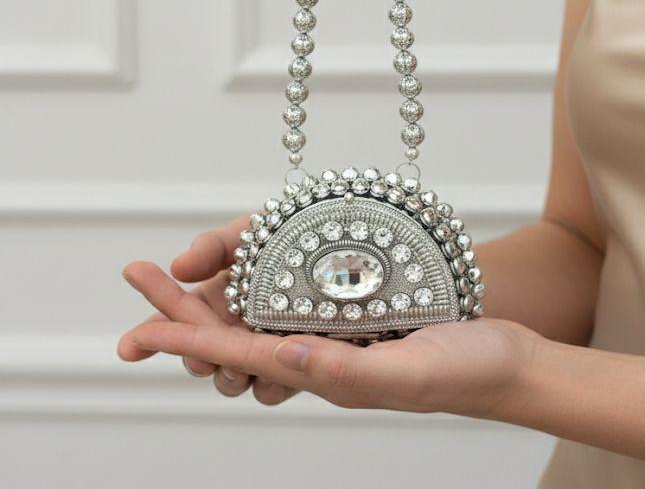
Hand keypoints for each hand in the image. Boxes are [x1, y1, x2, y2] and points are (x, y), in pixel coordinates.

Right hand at [118, 214, 297, 403]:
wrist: (346, 241)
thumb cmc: (291, 233)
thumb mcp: (250, 231)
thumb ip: (213, 246)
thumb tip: (180, 267)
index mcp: (216, 296)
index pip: (174, 320)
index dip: (149, 335)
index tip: (128, 347)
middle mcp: (234, 326)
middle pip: (197, 357)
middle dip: (193, 359)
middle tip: (201, 354)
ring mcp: (264, 348)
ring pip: (229, 381)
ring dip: (226, 375)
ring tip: (234, 364)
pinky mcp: (298, 364)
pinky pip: (271, 389)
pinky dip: (267, 382)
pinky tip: (277, 366)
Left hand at [119, 261, 538, 418]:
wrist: (506, 365)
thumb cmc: (465, 371)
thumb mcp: (409, 372)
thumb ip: (346, 371)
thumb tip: (281, 357)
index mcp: (321, 373)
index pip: (234, 356)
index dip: (181, 336)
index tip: (134, 323)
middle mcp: (318, 359)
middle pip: (231, 335)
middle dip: (181, 309)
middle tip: (139, 273)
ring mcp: (334, 341)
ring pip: (254, 323)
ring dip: (212, 302)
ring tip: (180, 278)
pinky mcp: (355, 322)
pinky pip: (291, 308)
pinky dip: (259, 291)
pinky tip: (258, 276)